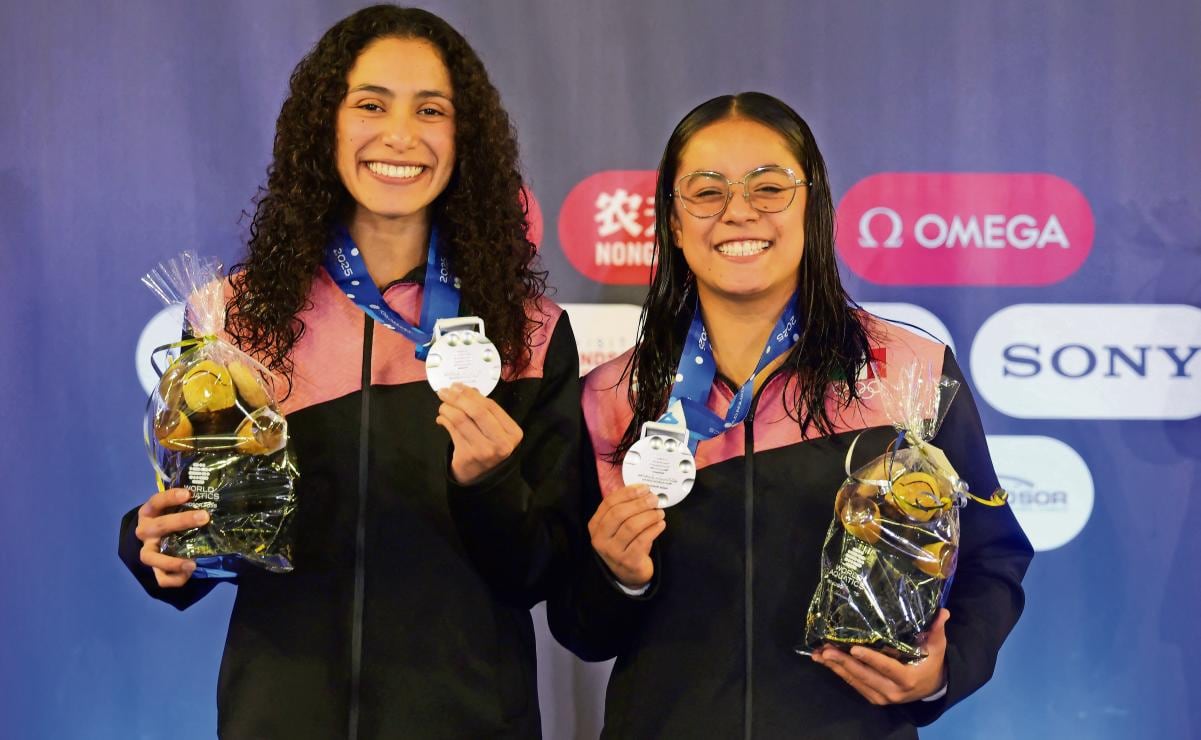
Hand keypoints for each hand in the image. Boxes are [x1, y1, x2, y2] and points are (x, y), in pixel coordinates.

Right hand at [134, 488, 207, 587]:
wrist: (153, 540)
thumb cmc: (169, 518)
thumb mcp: (172, 509)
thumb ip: (187, 505)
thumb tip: (217, 498)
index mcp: (149, 513)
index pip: (155, 502)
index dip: (169, 498)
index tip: (188, 494)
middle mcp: (145, 532)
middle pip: (158, 526)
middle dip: (181, 521)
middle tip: (204, 517)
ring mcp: (147, 552)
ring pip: (151, 558)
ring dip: (171, 561)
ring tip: (192, 563)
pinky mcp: (153, 570)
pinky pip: (161, 578)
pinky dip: (175, 578)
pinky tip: (190, 573)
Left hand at [435, 383, 522, 484]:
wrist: (482, 477)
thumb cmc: (489, 447)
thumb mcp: (496, 430)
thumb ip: (485, 411)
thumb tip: (467, 389)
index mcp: (513, 433)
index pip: (491, 406)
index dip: (471, 394)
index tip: (457, 386)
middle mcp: (501, 442)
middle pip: (477, 411)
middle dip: (458, 398)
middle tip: (444, 391)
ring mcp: (484, 451)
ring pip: (461, 420)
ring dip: (447, 408)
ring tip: (442, 405)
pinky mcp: (467, 456)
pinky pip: (452, 431)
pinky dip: (444, 420)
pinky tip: (442, 418)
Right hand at [588, 484, 665, 588]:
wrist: (629, 573)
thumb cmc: (625, 543)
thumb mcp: (618, 527)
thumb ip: (625, 508)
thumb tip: (643, 491)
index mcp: (595, 525)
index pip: (609, 503)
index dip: (627, 493)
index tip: (643, 488)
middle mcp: (600, 539)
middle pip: (619, 514)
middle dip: (639, 503)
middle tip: (654, 499)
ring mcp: (613, 552)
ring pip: (631, 526)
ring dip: (649, 516)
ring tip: (659, 513)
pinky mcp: (628, 561)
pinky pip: (642, 540)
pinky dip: (653, 530)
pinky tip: (660, 525)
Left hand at [812, 608, 949, 704]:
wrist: (931, 688)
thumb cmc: (931, 663)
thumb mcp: (937, 647)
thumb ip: (936, 630)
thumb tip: (943, 612)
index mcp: (907, 678)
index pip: (887, 667)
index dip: (870, 659)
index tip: (853, 649)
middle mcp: (893, 691)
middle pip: (865, 675)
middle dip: (843, 662)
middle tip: (826, 649)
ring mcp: (882, 697)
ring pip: (856, 681)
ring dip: (836, 668)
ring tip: (819, 654)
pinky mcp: (874, 698)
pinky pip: (855, 685)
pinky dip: (840, 674)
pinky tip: (826, 662)